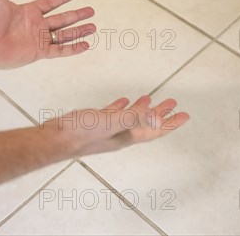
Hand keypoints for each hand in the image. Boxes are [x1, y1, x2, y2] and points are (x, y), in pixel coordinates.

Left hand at [0, 0, 95, 68]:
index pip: (50, 4)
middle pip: (62, 19)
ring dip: (79, 31)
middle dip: (77, 15)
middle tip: (91, 11)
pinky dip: (73, 48)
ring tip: (93, 27)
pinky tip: (85, 45)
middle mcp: (36, 25)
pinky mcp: (39, 52)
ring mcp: (38, 39)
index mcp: (28, 12)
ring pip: (64, 35)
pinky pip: (60, 50)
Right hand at [46, 96, 189, 156]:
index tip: (185, 115)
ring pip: (131, 117)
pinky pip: (114, 113)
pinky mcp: (95, 122)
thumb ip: (133, 117)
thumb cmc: (82, 132)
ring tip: (151, 99)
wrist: (55, 139)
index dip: (171, 123)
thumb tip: (157, 115)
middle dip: (161, 114)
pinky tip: (123, 100)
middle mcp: (120, 134)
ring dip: (142, 109)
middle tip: (173, 103)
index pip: (155, 129)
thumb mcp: (111, 122)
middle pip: (146, 123)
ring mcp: (108, 129)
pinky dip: (121, 106)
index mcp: (127, 136)